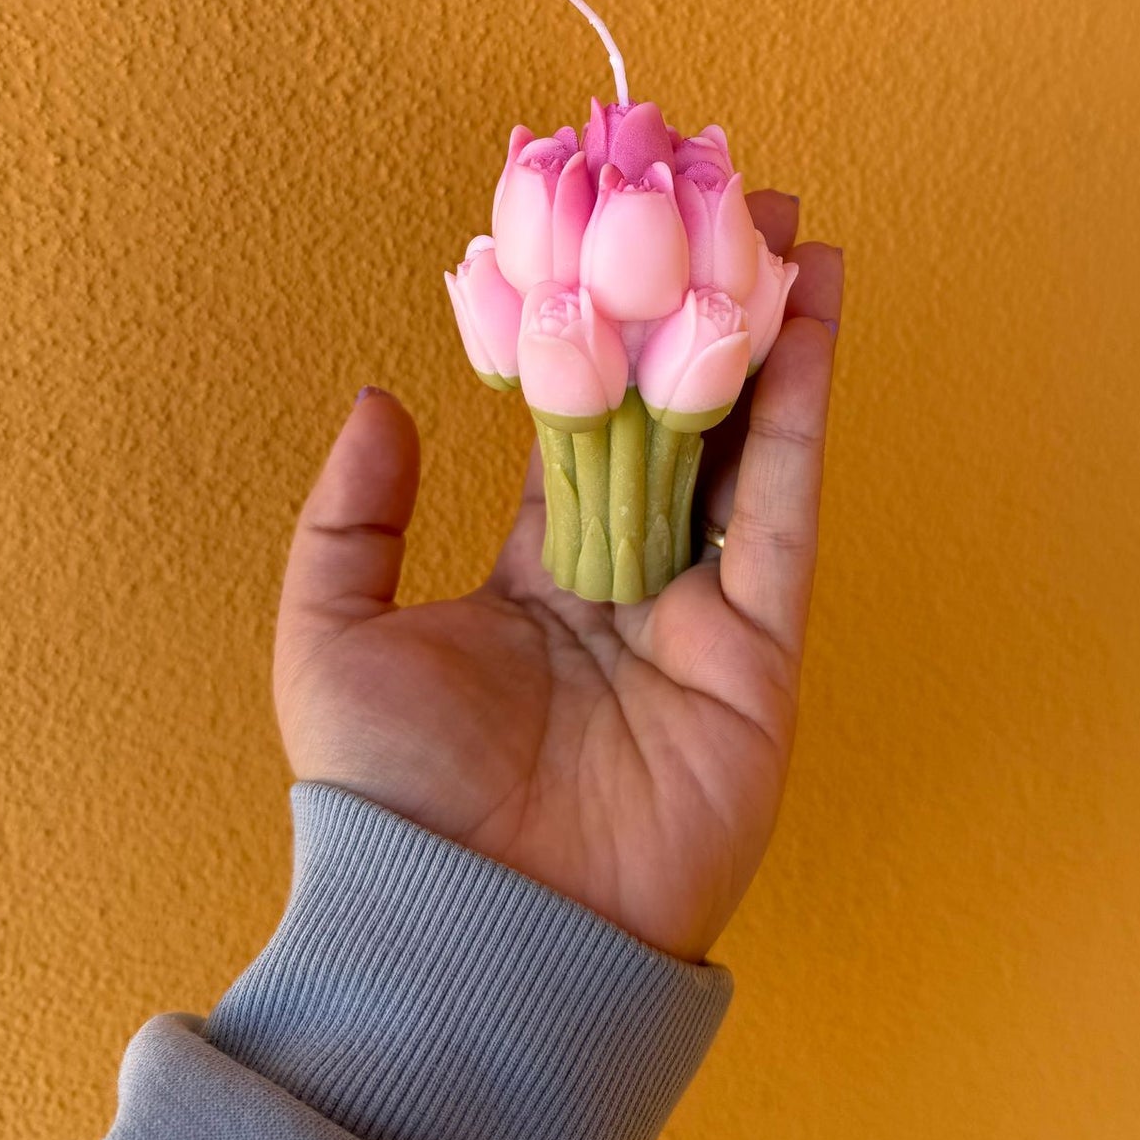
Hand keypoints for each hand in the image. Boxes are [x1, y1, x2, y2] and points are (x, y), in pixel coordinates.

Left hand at [273, 193, 842, 961]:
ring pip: (744, 448)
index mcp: (534, 574)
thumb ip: (351, 513)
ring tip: (791, 234)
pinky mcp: (760, 650)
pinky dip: (801, 415)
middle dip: (703, 318)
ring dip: (771, 339)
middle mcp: (625, 581)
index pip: (578, 427)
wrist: (473, 929)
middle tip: (730, 209)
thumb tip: (381, 396)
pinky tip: (808, 325)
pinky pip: (783, 512)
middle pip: (678, 420)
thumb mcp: (331, 635)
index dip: (602, 334)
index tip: (618, 246)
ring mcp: (700, 613)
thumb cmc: (390, 798)